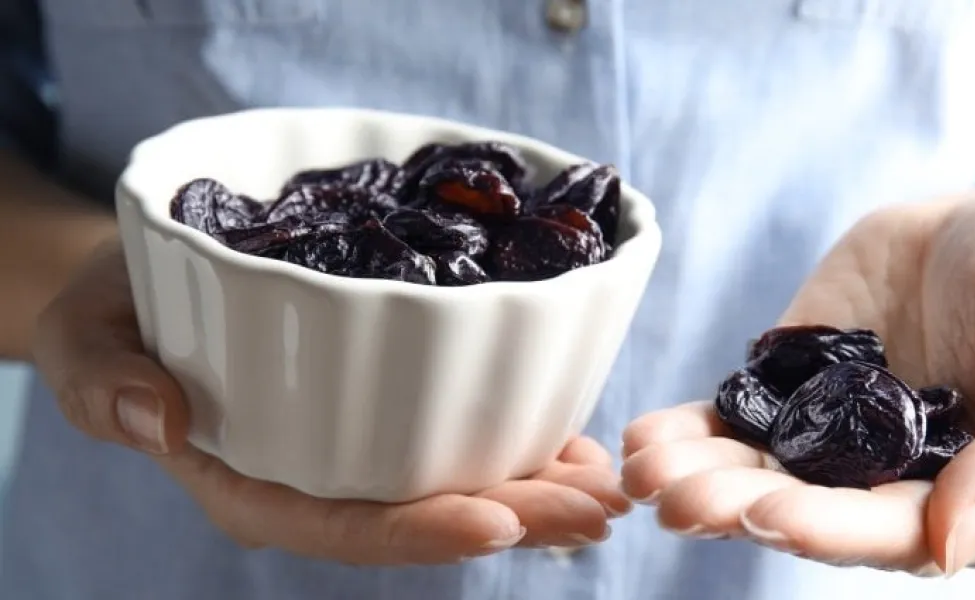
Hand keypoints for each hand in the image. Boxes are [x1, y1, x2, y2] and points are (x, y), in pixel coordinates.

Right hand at [34, 240, 629, 564]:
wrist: (145, 284)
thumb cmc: (113, 317)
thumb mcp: (84, 340)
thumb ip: (105, 383)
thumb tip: (158, 416)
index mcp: (254, 484)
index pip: (343, 526)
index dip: (421, 531)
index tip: (500, 519)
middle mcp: (319, 476)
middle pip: (423, 512)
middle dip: (516, 515)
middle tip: (597, 507)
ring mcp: (356, 443)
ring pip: (454, 478)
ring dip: (537, 482)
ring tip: (605, 479)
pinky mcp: (386, 402)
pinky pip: (456, 430)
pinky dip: (518, 434)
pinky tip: (573, 435)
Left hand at [621, 188, 974, 575]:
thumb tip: (956, 544)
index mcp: (964, 495)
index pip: (889, 531)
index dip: (828, 528)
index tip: (767, 514)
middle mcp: (887, 480)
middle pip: (805, 509)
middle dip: (737, 506)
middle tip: (676, 499)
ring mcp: (832, 434)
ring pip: (757, 471)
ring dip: (697, 477)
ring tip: (642, 469)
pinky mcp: (792, 386)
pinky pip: (735, 418)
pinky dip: (690, 430)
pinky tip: (646, 436)